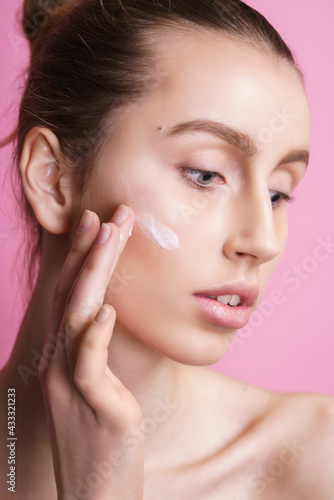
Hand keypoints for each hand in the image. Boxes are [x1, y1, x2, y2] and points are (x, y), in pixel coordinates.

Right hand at [38, 205, 143, 499]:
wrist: (98, 495)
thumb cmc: (104, 437)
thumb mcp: (99, 386)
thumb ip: (98, 352)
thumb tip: (111, 315)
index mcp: (65, 356)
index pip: (72, 296)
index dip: (84, 258)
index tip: (101, 223)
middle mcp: (60, 364)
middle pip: (71, 295)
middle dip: (89, 252)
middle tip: (106, 213)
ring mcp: (71, 385)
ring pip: (77, 318)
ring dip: (93, 274)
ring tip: (108, 237)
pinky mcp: (92, 407)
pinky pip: (88, 365)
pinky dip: (94, 334)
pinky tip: (107, 309)